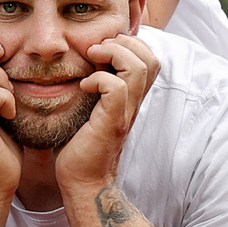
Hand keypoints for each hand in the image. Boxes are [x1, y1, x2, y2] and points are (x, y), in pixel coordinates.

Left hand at [55, 30, 158, 193]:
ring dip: (113, 53)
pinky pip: (116, 88)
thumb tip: (76, 66)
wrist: (83, 183)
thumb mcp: (89, 111)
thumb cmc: (81, 148)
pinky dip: (98, 78)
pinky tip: (84, 86)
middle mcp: (133, 103)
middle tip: (98, 49)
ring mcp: (125, 112)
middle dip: (125, 42)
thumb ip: (93, 89)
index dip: (131, 44)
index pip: (149, 59)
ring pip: (138, 67)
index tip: (103, 48)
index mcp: (131, 98)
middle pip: (151, 58)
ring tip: (92, 58)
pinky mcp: (112, 122)